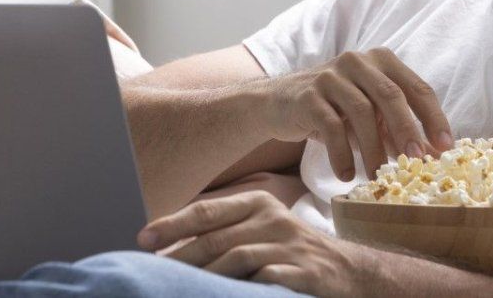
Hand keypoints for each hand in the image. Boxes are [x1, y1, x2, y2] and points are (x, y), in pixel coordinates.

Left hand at [138, 190, 377, 297]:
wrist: (348, 273)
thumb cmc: (291, 251)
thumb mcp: (261, 229)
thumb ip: (224, 231)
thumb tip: (171, 245)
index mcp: (257, 204)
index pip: (206, 211)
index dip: (172, 224)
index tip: (144, 238)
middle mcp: (272, 219)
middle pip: (216, 238)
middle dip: (181, 256)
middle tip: (155, 270)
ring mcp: (290, 246)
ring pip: (236, 259)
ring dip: (206, 276)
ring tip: (183, 288)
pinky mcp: (304, 272)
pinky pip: (266, 278)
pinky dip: (243, 288)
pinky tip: (225, 295)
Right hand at [254, 47, 453, 180]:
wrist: (277, 104)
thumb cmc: (333, 110)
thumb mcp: (369, 114)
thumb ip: (395, 128)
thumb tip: (430, 156)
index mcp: (380, 61)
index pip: (416, 87)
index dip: (434, 117)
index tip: (446, 147)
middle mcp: (357, 61)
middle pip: (391, 95)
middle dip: (407, 130)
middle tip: (416, 161)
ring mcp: (330, 76)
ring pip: (362, 112)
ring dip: (373, 149)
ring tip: (378, 177)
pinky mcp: (308, 95)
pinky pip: (331, 126)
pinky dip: (342, 154)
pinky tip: (346, 174)